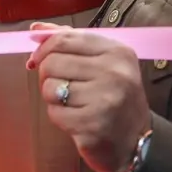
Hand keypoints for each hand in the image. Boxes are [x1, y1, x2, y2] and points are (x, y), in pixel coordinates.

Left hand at [27, 24, 150, 171]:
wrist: (136, 141)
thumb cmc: (113, 96)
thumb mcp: (102, 62)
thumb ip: (70, 41)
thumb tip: (35, 29)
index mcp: (117, 51)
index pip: (64, 39)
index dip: (43, 48)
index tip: (38, 58)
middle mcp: (115, 73)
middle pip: (52, 62)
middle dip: (47, 75)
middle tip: (61, 85)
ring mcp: (105, 100)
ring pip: (49, 88)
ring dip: (53, 97)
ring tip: (73, 103)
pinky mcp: (93, 125)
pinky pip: (54, 112)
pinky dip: (58, 116)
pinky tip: (75, 119)